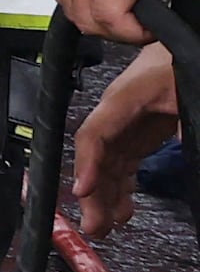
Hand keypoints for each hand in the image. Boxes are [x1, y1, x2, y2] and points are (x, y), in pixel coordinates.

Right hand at [77, 44, 181, 240]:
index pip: (94, 134)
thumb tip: (187, 144)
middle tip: (96, 226)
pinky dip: (119, 187)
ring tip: (106, 226)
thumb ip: (184, 121)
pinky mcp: (137, 133)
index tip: (83, 191)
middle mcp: (117, 113)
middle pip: (96, 157)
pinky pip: (120, 164)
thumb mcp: (186, 90)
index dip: (86, 164)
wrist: (183, 45)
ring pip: (106, 165)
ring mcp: (126, 124)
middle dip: (92, 193)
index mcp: (124, 99)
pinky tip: (122, 208)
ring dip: (104, 196)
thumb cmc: (177, 58)